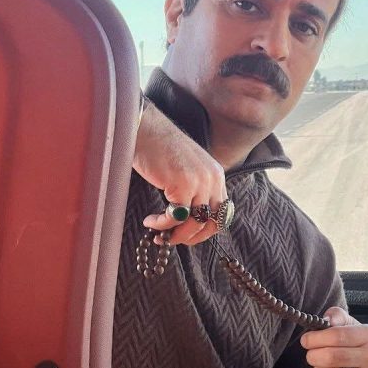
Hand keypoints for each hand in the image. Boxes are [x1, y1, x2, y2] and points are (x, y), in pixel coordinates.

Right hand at [133, 100, 226, 245]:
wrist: (145, 129)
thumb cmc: (160, 149)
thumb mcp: (187, 169)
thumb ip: (195, 189)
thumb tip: (188, 219)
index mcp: (217, 175)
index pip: (221, 214)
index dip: (205, 230)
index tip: (187, 235)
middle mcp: (213, 179)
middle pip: (212, 222)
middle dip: (191, 237)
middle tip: (172, 239)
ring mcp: (200, 182)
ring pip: (194, 223)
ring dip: (174, 234)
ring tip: (158, 232)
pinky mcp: (183, 185)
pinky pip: (176, 217)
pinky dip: (162, 224)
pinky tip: (150, 221)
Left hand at [300, 307, 367, 367]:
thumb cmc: (365, 349)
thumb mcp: (356, 328)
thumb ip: (339, 317)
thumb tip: (325, 319)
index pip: (336, 335)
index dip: (315, 338)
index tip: (306, 340)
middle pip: (331, 356)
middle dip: (313, 356)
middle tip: (311, 355)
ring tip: (319, 367)